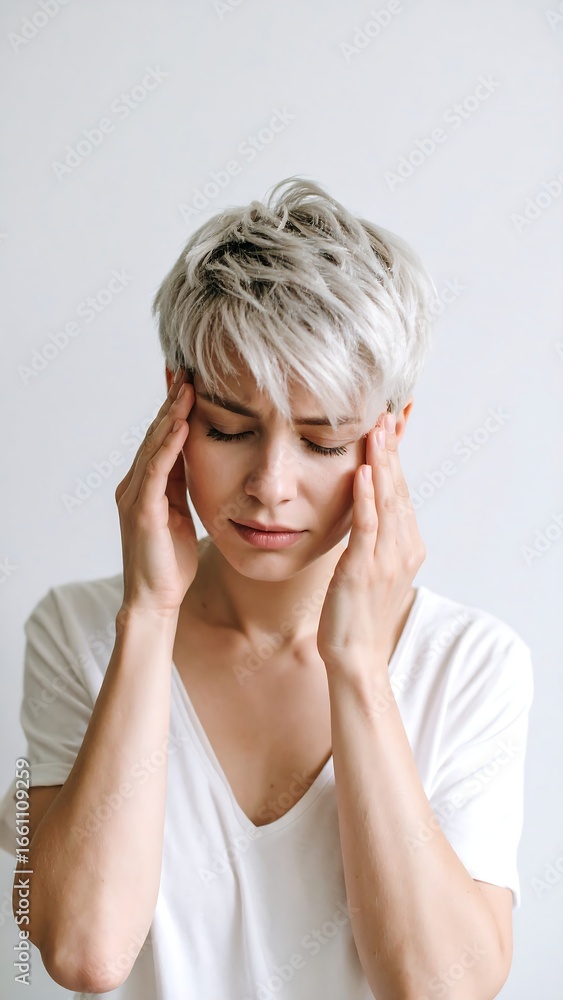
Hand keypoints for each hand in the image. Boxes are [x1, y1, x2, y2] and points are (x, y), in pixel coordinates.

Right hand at [115, 368, 197, 616]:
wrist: (155, 598)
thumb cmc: (170, 561)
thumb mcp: (180, 513)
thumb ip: (181, 485)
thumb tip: (194, 458)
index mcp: (146, 485)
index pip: (162, 437)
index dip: (174, 408)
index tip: (191, 380)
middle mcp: (134, 484)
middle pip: (155, 434)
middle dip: (172, 401)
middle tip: (187, 369)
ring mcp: (135, 496)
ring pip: (154, 446)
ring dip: (171, 415)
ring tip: (187, 387)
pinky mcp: (142, 510)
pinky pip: (155, 471)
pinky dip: (167, 446)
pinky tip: (180, 425)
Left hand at [316, 411, 425, 676]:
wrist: (357, 657)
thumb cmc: (357, 616)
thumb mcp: (372, 571)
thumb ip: (374, 541)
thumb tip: (366, 514)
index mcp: (407, 547)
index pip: (401, 494)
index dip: (395, 460)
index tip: (388, 430)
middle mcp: (403, 549)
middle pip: (398, 490)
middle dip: (391, 451)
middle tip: (385, 416)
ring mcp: (386, 559)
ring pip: (387, 502)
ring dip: (381, 464)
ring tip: (376, 431)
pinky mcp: (363, 569)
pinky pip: (367, 527)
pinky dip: (366, 498)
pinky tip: (363, 473)